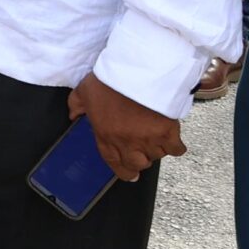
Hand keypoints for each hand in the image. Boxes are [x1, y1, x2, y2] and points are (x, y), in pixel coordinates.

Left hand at [67, 73, 187, 181]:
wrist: (136, 72)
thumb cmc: (110, 80)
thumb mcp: (83, 91)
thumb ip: (76, 105)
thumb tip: (73, 115)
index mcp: (106, 135)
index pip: (113, 162)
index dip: (123, 172)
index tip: (130, 175)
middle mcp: (127, 142)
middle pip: (137, 164)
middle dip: (140, 160)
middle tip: (143, 152)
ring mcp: (148, 139)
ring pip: (157, 156)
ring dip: (156, 150)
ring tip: (155, 138)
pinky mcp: (168, 132)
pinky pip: (176, 149)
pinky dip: (176, 147)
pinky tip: (173, 141)